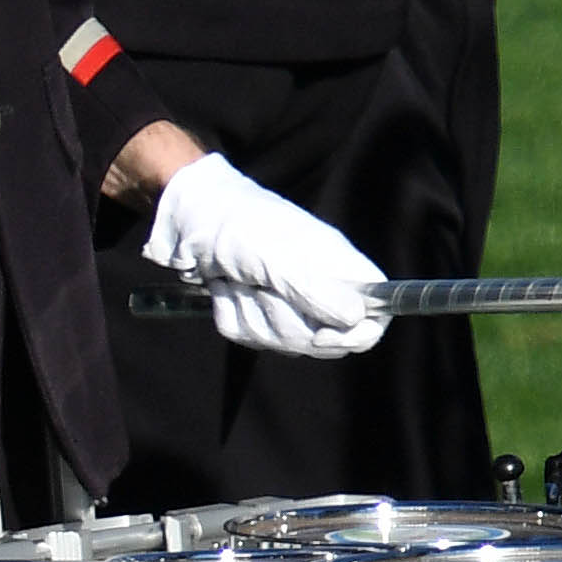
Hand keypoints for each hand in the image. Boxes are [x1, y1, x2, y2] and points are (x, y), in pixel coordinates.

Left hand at [147, 153, 390, 356]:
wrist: (186, 219)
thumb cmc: (237, 225)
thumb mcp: (277, 255)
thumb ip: (315, 288)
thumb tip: (357, 318)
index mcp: (337, 265)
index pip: (376, 312)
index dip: (358, 334)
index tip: (322, 336)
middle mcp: (319, 286)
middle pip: (325, 339)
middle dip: (283, 321)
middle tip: (259, 286)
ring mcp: (286, 301)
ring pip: (283, 341)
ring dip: (250, 313)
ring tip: (237, 279)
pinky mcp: (255, 312)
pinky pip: (250, 336)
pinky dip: (231, 314)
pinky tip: (223, 286)